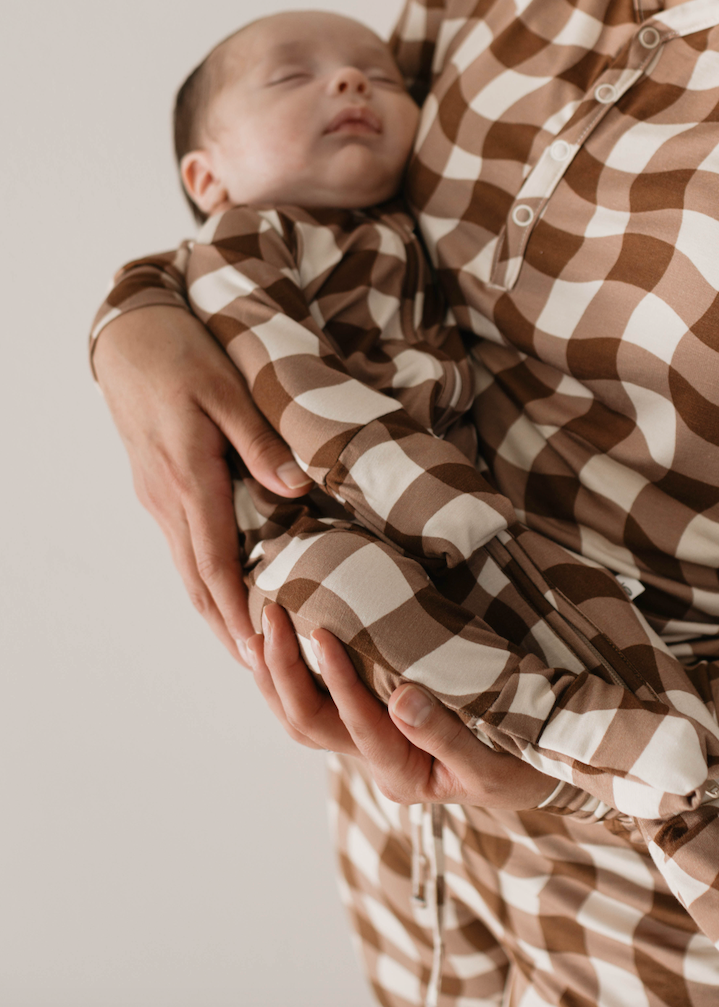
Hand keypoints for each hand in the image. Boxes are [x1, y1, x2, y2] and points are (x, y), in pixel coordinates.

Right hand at [94, 307, 311, 664]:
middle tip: (261, 672)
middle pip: (197, 579)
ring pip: (186, 568)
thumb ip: (261, 440)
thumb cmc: (183, 354)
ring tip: (246, 650)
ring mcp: (157, 496)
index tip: (259, 649)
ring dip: (215, 610)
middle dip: (227, 627)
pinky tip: (225, 593)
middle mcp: (167, 497)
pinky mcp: (158, 488)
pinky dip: (205, 579)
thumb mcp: (228, 389)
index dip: (238, 608)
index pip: (214, 560)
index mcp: (188, 476)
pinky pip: (182, 545)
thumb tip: (298, 487)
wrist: (130, 336)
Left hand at [247, 605, 555, 809]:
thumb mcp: (492, 762)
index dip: (336, 678)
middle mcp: (376, 759)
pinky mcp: (374, 719)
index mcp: (401, 773)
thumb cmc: (521, 767)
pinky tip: (281, 635)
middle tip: (269, 615)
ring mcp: (371, 741)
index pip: (355, 725)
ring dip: (275, 672)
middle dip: (282, 671)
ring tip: (257, 624)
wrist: (538, 772)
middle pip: (308, 723)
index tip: (322, 630)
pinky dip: (294, 669)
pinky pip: (320, 698)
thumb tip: (402, 698)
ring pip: (303, 713)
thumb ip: (447, 734)